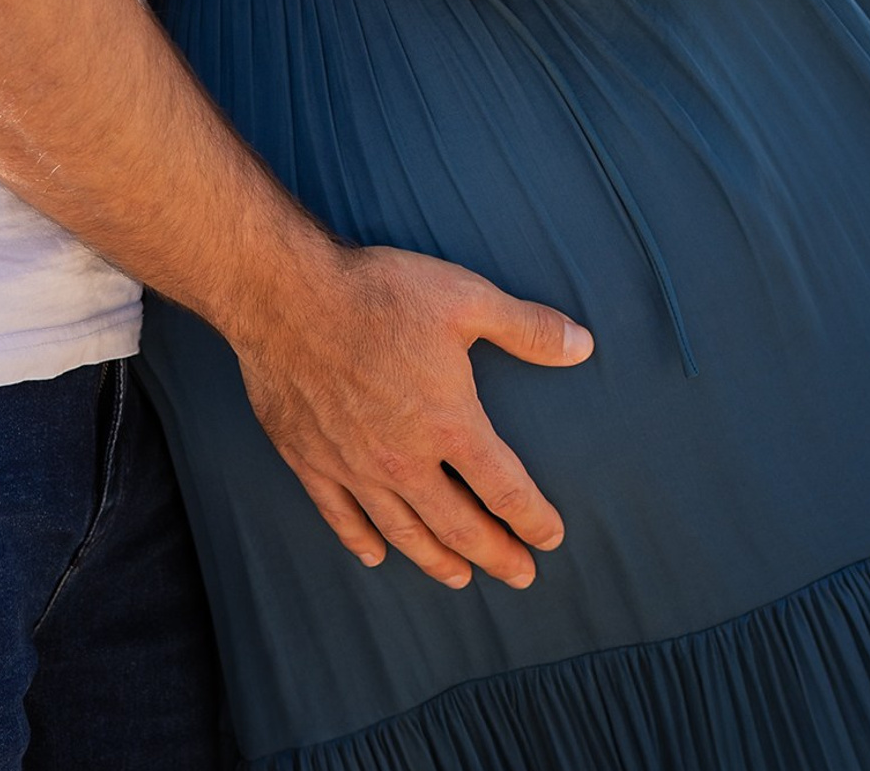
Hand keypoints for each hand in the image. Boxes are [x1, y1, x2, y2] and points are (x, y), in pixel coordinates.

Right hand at [231, 240, 592, 590]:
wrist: (285, 294)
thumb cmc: (378, 292)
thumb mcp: (464, 297)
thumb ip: (526, 327)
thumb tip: (583, 346)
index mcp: (450, 425)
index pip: (505, 491)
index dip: (534, 519)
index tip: (551, 537)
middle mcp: (404, 460)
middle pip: (460, 526)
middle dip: (496, 555)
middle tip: (519, 575)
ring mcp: (354, 466)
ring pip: (404, 531)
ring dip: (437, 560)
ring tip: (460, 577)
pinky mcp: (310, 460)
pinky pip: (341, 516)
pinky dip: (361, 541)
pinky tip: (375, 555)